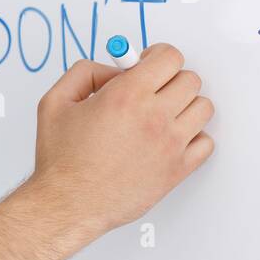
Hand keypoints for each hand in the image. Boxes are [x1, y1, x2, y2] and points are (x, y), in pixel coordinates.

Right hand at [27, 42, 214, 241]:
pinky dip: (193, 137)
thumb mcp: (54, 102)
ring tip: (162, 115)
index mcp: (126, 96)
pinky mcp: (178, 169)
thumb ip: (83, 73)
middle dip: (170, 80)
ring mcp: (171, 144)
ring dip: (185, 106)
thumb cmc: (61, 160)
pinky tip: (169, 140)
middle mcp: (154, 117)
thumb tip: (111, 69)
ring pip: (203, 108)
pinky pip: (206, 142)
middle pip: (191, 80)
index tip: (149, 63)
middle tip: (152, 90)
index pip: (170, 57)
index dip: (158, 55)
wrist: (68, 203)